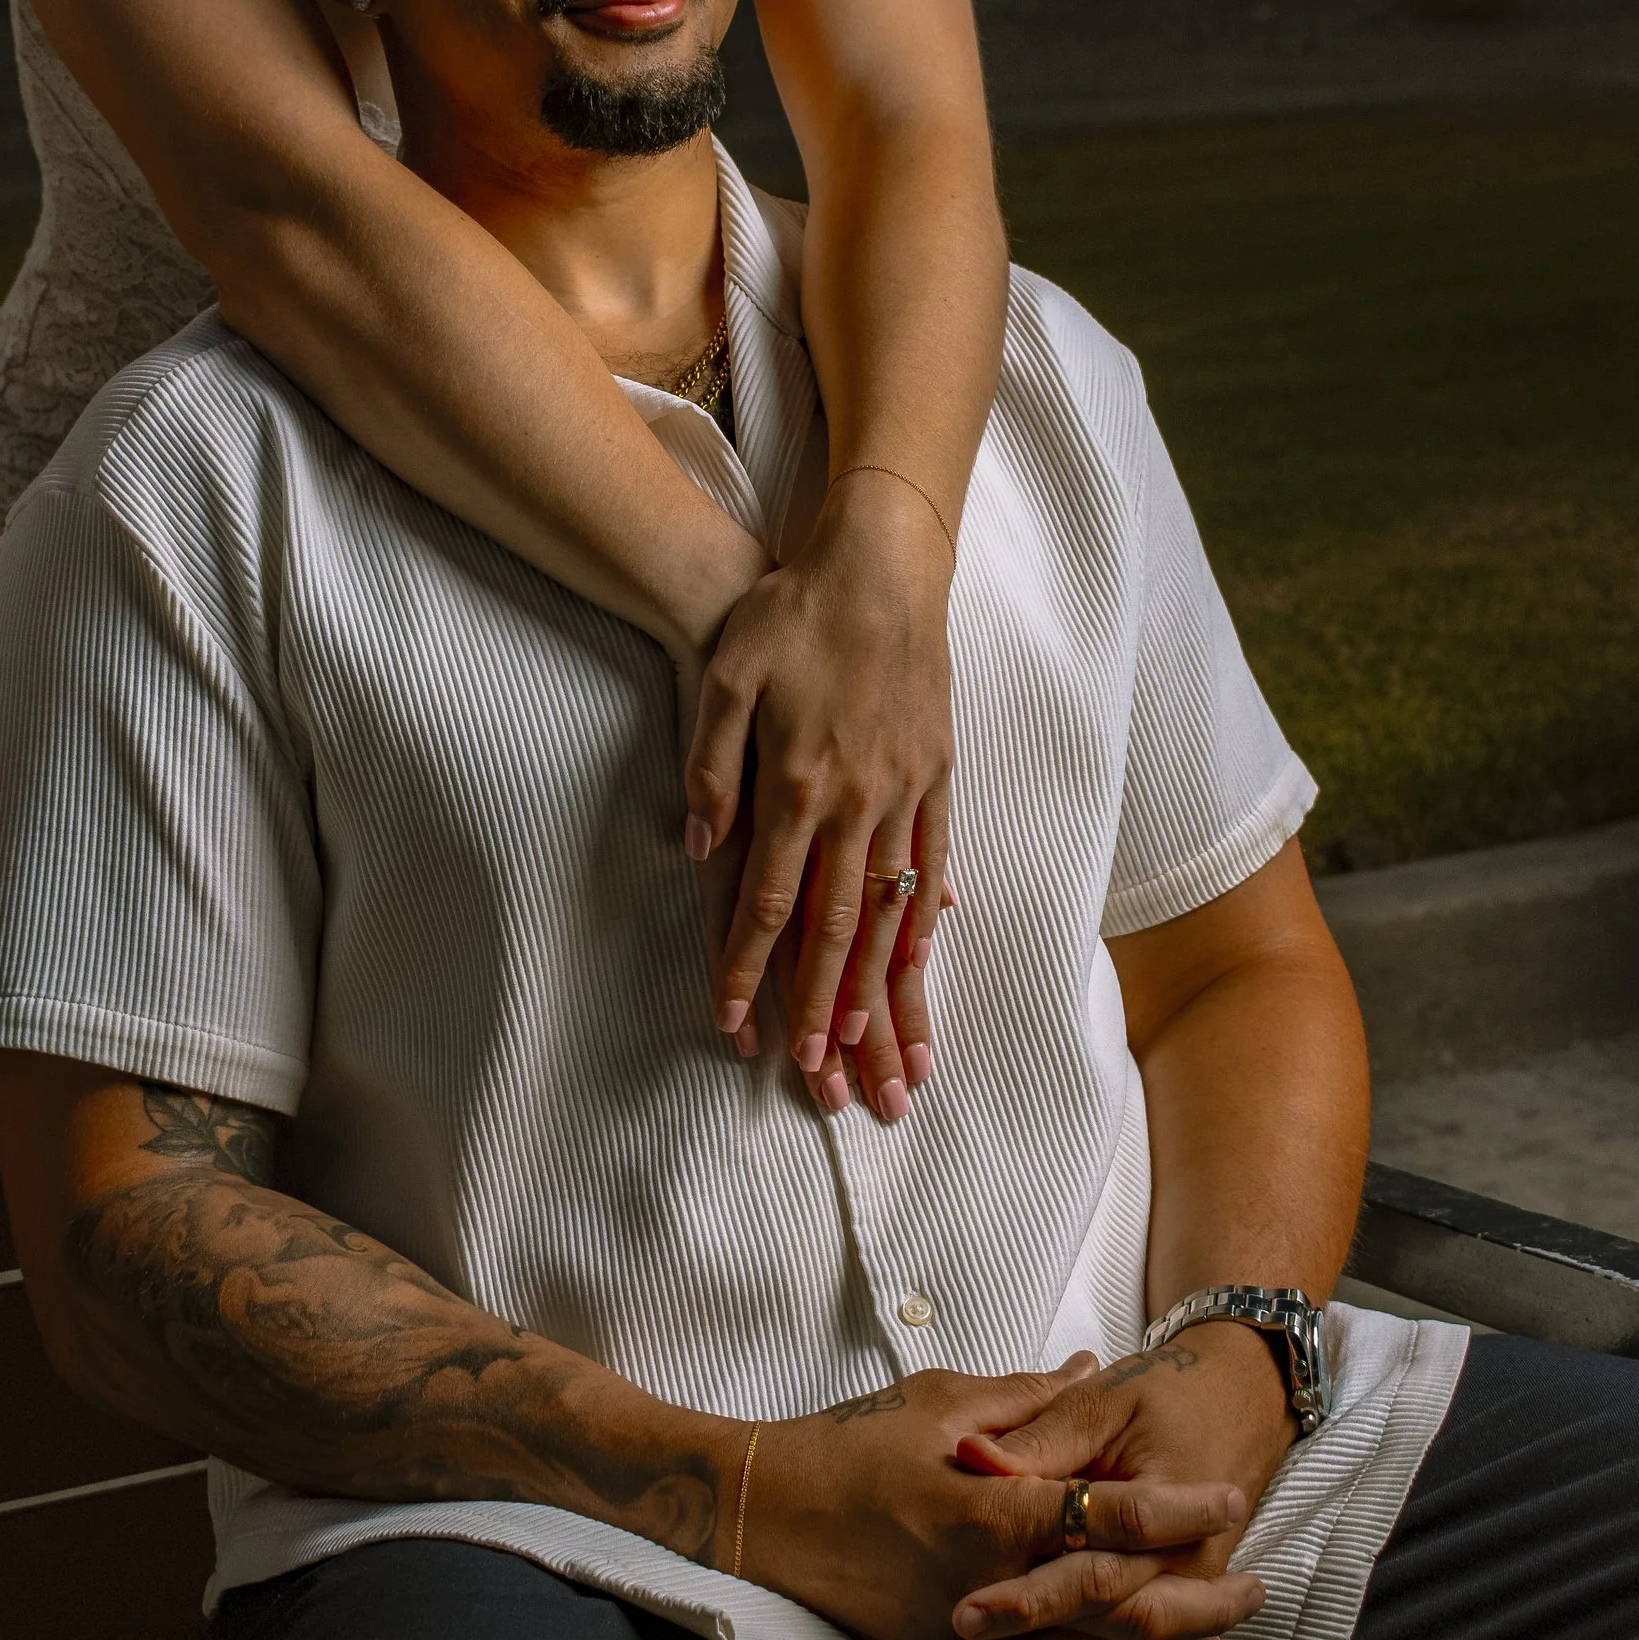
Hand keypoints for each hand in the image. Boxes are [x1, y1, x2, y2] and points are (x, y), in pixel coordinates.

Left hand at [682, 472, 954, 1112]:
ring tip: (881, 1049)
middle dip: (824, 1010)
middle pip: (837, 928)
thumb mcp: (724, 679)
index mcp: (799, 784)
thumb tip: (701, 851)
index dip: (748, 969)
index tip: (734, 1026)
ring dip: (882, 986)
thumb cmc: (790, 614)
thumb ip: (710, 771)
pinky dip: (925, 919)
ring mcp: (906, 790)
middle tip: (818, 1075)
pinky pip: (932, 861)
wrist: (880, 563)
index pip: (768, 902)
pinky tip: (920, 962)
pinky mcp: (937, 772)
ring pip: (891, 909)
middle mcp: (858, 801)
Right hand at [743, 1362, 1252, 1639]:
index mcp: (988, 1509)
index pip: (1105, 1514)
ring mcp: (961, 1634)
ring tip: (1217, 1637)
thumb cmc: (846, 1447)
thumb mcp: (937, 1400)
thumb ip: (1026, 1398)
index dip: (1174, 1508)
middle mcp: (984, 1584)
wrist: (759, 1517)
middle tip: (1254, 1589)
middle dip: (1192, 1600)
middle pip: (1114, 1602)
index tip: (1227, 1499)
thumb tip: (1090, 1365)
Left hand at [916, 1327, 1294, 1639]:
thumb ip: (1043, 1434)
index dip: (1031, 1601)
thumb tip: (972, 1456)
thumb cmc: (1168, 1396)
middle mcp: (1186, 1580)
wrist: (1241, 1403)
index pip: (1097, 1578)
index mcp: (1178, 1527)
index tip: (962, 1615)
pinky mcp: (1159, 1622)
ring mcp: (1176, 1607)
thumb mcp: (1107, 1401)